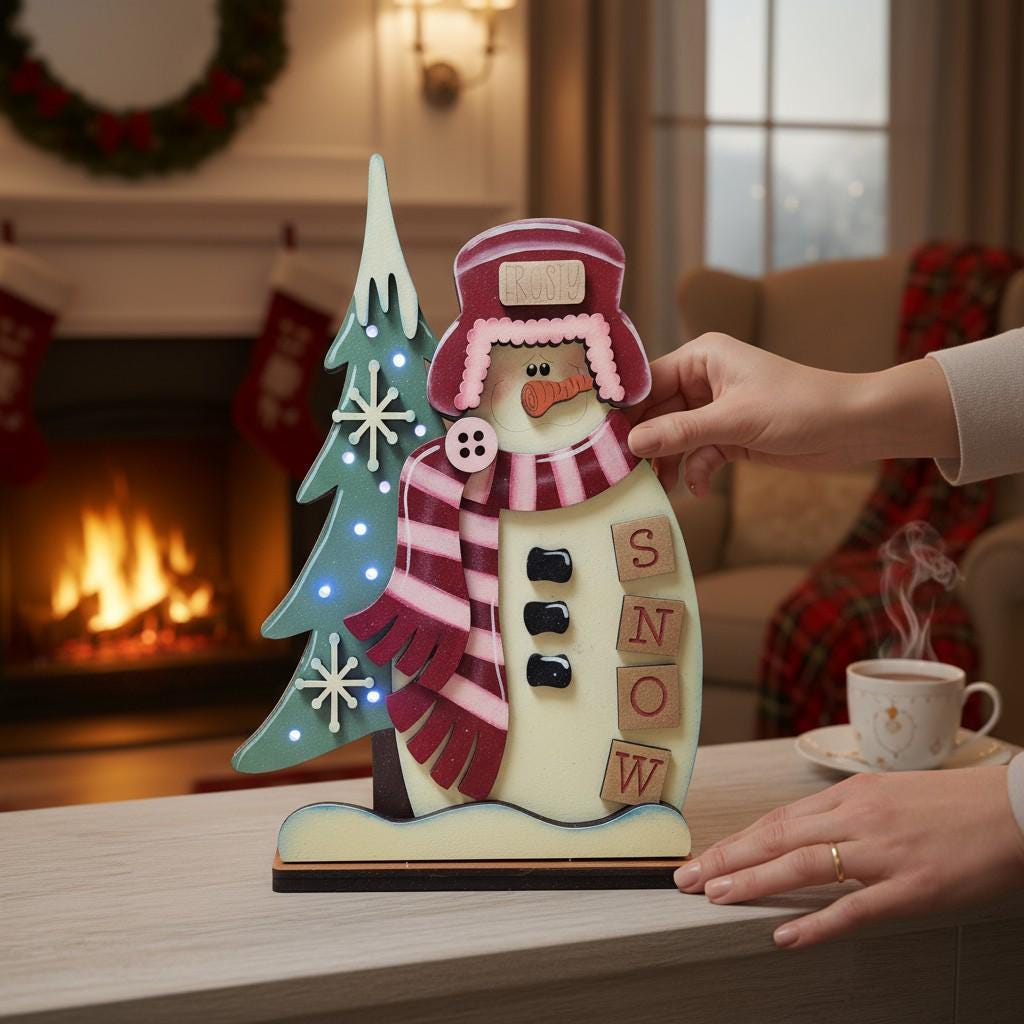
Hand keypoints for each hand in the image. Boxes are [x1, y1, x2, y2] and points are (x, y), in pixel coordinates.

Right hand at [627, 333, 957, 494]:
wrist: (853, 427)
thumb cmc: (800, 407)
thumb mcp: (734, 420)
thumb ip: (681, 432)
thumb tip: (632, 442)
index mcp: (703, 358)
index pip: (648, 382)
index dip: (626, 410)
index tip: (602, 439)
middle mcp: (704, 380)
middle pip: (657, 413)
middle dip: (646, 444)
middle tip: (624, 473)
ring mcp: (716, 410)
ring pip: (675, 438)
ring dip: (668, 463)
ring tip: (658, 488)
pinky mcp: (731, 437)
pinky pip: (697, 455)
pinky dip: (695, 472)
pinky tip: (697, 489)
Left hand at [674, 767, 1023, 948]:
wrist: (1015, 810)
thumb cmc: (953, 803)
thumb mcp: (889, 794)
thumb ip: (846, 813)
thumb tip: (805, 832)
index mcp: (852, 795)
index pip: (778, 819)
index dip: (737, 839)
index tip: (705, 856)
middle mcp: (859, 818)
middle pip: (777, 837)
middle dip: (727, 857)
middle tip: (687, 877)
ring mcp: (884, 852)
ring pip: (803, 865)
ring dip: (753, 881)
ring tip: (715, 896)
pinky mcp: (912, 888)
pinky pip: (855, 907)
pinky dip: (816, 922)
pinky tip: (785, 935)